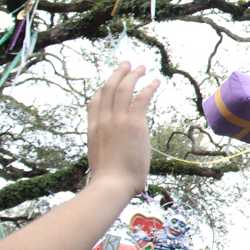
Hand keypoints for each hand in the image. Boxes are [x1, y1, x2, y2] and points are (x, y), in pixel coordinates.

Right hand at [87, 63, 159, 195]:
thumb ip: (106, 151)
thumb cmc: (109, 180)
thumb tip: (114, 157)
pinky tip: (156, 81)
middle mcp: (103, 121)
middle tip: (127, 64)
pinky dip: (149, 87)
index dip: (103, 89)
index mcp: (93, 129)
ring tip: (142, 67)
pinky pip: (141, 97)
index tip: (111, 82)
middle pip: (108, 89)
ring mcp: (117, 120)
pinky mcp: (133, 123)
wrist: (111, 184)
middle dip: (118, 74)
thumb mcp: (100, 160)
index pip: (95, 102)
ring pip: (124, 88)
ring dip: (134, 75)